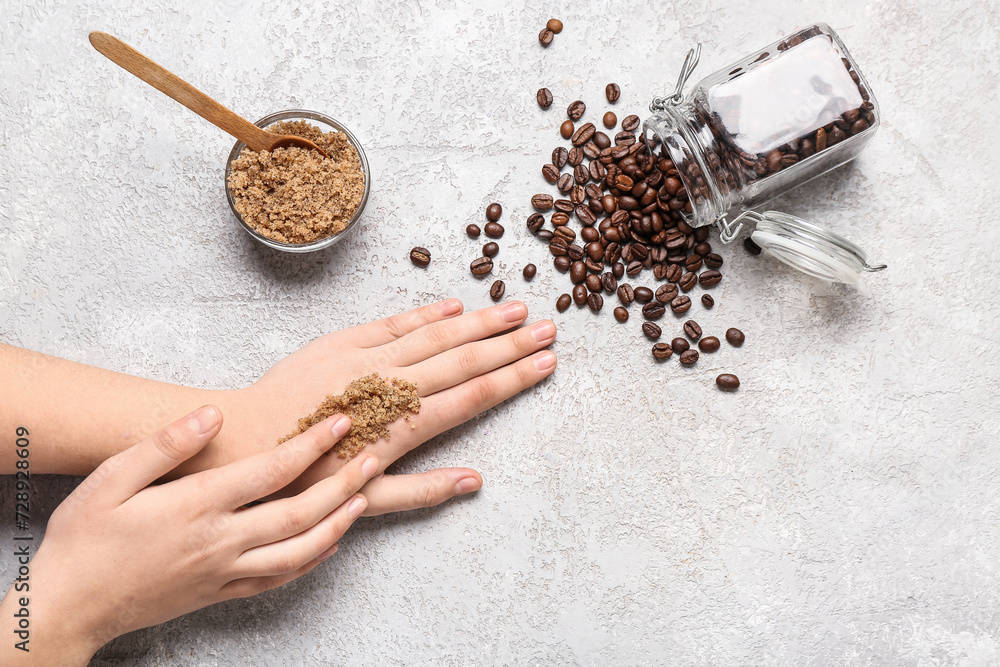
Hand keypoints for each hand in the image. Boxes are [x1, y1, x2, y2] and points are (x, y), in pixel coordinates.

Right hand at [0, 406, 380, 664]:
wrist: (69, 606)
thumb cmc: (84, 538)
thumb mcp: (111, 479)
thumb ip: (166, 444)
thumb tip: (214, 414)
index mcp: (197, 506)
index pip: (271, 470)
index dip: (311, 444)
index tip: (341, 422)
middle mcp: (220, 541)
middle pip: (299, 512)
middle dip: (342, 482)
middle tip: (373, 456)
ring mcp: (224, 571)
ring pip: (299, 550)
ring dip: (338, 523)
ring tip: (364, 497)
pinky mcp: (221, 593)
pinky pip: (278, 579)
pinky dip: (310, 561)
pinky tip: (328, 545)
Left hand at [203, 299, 556, 505]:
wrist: (241, 442)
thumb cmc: (301, 480)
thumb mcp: (362, 499)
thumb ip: (422, 491)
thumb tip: (475, 482)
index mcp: (400, 427)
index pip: (471, 397)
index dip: (512, 378)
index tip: (546, 363)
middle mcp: (390, 386)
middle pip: (463, 359)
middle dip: (510, 343)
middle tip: (550, 327)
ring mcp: (365, 359)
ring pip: (434, 334)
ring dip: (479, 321)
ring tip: (515, 308)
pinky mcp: (339, 343)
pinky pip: (391, 323)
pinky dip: (424, 313)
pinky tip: (453, 305)